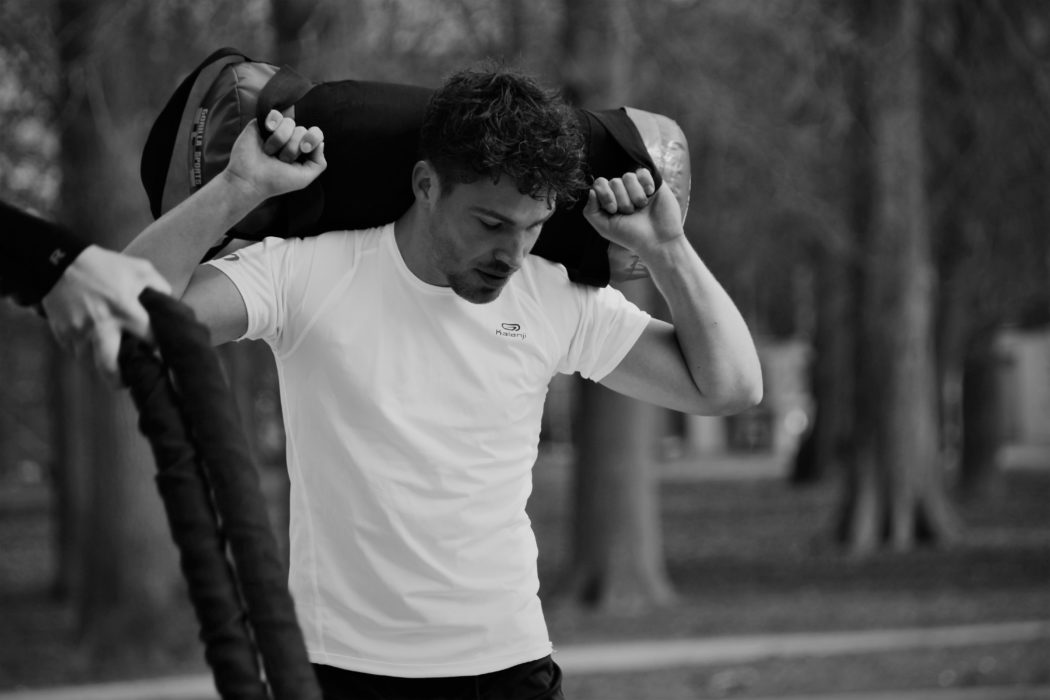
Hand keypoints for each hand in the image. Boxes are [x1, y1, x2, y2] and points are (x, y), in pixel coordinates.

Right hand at [41, 246, 171, 383]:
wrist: (59, 262)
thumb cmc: (104, 266)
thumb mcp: (139, 269)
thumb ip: (159, 287)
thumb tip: (171, 306)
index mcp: (125, 309)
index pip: (149, 340)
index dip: (157, 348)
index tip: (160, 352)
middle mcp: (102, 325)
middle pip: (110, 366)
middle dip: (121, 380)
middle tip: (129, 381)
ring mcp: (79, 332)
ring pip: (92, 364)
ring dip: (103, 366)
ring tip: (113, 365)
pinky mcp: (63, 333)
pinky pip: (76, 354)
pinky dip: (86, 354)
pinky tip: (95, 347)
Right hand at [223, 110, 326, 199]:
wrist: (250, 180)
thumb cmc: (276, 181)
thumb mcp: (304, 178)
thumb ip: (319, 163)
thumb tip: (321, 143)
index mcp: (301, 149)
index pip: (315, 134)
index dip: (312, 139)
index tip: (304, 149)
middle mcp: (290, 138)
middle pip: (302, 130)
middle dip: (292, 148)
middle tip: (280, 159)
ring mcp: (276, 130)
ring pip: (289, 122)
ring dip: (280, 140)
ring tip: (269, 152)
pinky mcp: (261, 124)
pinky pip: (275, 114)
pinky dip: (273, 123)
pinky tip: (267, 131)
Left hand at [583, 168, 684, 259]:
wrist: (658, 240)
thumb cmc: (631, 236)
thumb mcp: (605, 228)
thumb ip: (590, 211)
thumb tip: (591, 190)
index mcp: (609, 200)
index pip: (600, 184)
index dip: (605, 195)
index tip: (613, 210)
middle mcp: (622, 192)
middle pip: (614, 181)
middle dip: (622, 200)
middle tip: (631, 213)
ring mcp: (637, 187)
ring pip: (628, 177)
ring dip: (634, 195)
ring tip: (641, 207)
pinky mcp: (651, 183)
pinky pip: (642, 172)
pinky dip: (645, 182)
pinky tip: (650, 194)